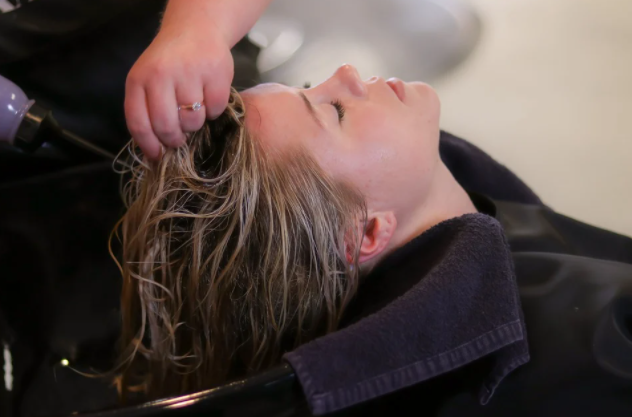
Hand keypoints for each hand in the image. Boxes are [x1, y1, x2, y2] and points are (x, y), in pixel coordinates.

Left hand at [124, 25, 233, 158]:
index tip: (158, 156)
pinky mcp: (215, 72)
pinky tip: (209, 98)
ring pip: (193, 120)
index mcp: (138, 80)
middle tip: (180, 138)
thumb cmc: (169, 65)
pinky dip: (214, 111)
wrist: (195, 30)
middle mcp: (161, 74)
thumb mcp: (147, 82)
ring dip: (196, 123)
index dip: (149, 145)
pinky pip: (215, 109)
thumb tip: (155, 152)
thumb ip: (147, 111)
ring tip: (194, 110)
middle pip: (166, 126)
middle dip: (175, 139)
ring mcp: (189, 72)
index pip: (139, 123)